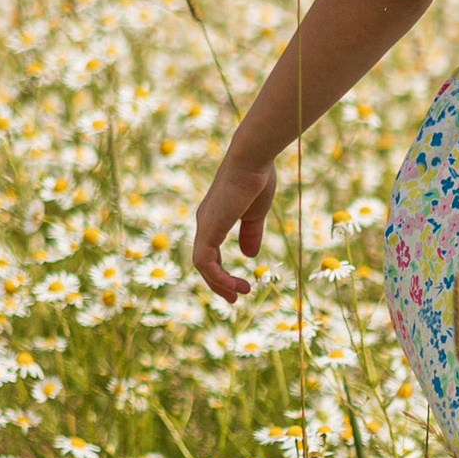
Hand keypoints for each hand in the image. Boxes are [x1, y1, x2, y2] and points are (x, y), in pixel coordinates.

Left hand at [190, 152, 277, 302]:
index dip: (222, 271)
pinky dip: (218, 277)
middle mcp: (204, 223)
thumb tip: (249, 255)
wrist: (251, 160)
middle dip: (218, 282)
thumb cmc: (256, 180)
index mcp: (214, 218)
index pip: (211, 252)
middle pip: (203, 262)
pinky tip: (234, 284)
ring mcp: (204, 226)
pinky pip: (206, 262)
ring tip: (239, 295)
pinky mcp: (208, 230)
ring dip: (219, 284)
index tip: (241, 285)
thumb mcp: (255, 213)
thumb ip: (251, 234)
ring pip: (202, 265)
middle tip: (236, 297)